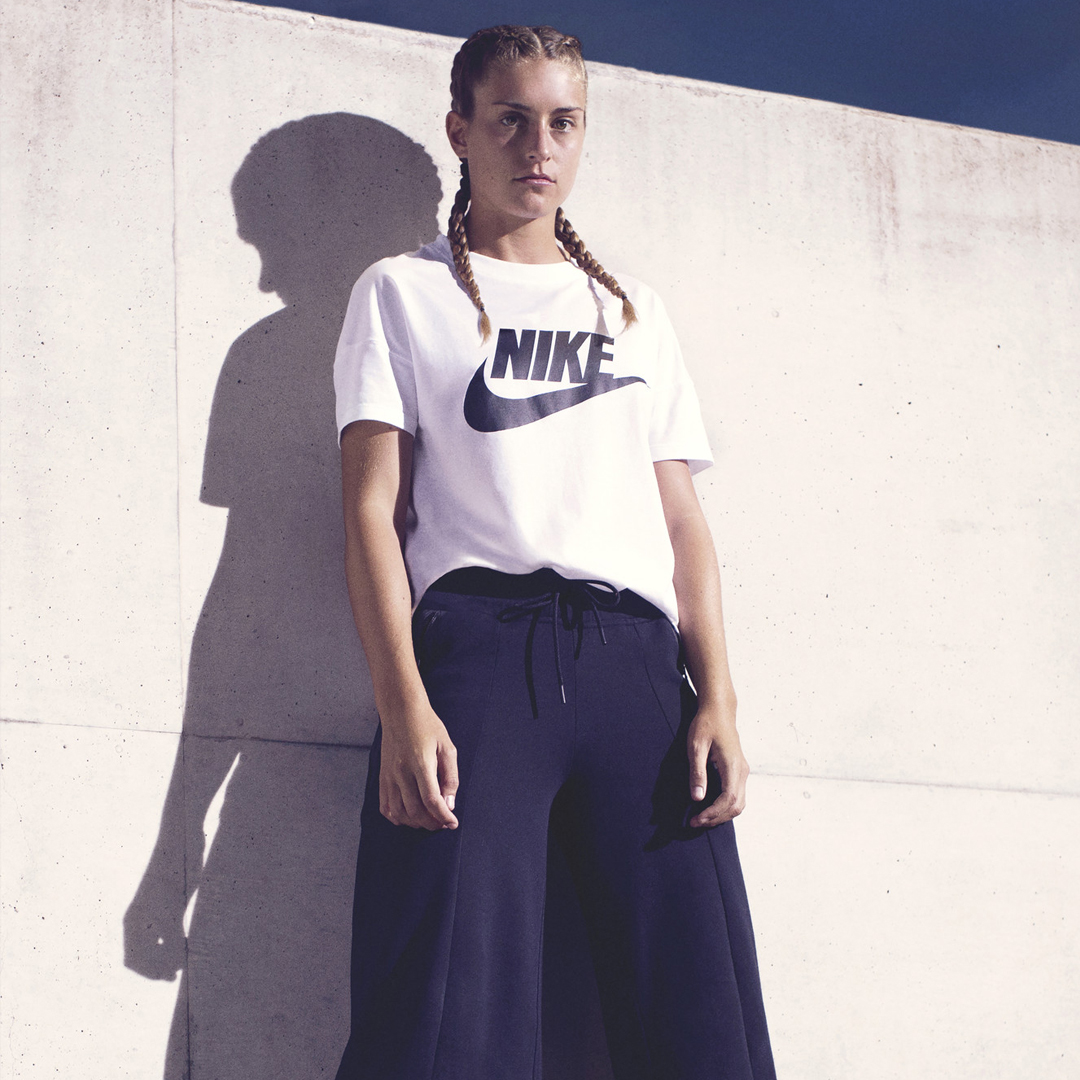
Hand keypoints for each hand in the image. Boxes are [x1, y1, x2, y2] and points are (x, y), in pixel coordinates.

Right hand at [378, 704, 459, 830]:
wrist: (401, 711)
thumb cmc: (428, 726)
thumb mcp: (447, 747)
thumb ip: (450, 777)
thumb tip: (449, 804)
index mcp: (421, 763)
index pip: (431, 800)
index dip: (443, 816)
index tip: (453, 823)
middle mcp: (402, 772)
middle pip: (415, 811)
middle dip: (432, 823)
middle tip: (443, 822)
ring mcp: (389, 776)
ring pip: (399, 813)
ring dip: (415, 823)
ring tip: (429, 820)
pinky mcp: (382, 777)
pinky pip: (385, 806)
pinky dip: (397, 818)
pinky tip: (409, 816)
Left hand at [686, 700, 748, 827]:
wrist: (719, 709)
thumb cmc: (706, 724)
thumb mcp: (696, 746)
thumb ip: (697, 772)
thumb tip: (698, 798)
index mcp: (733, 765)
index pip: (729, 799)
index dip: (713, 813)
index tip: (696, 819)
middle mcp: (742, 771)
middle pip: (737, 806)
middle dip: (717, 818)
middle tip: (695, 822)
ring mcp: (742, 771)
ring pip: (739, 803)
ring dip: (722, 814)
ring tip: (702, 818)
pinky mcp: (738, 770)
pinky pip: (737, 795)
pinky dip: (725, 806)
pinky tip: (710, 807)